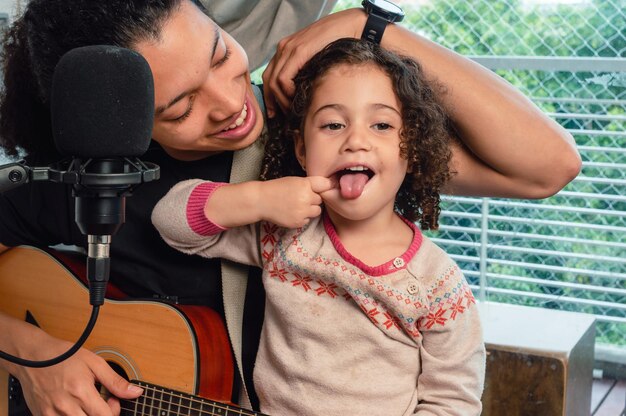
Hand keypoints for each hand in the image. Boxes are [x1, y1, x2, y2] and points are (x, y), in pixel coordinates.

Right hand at [12, 335, 142, 415]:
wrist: (32, 357)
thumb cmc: (63, 356)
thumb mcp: (94, 363)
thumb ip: (115, 381)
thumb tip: (136, 392)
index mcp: (81, 391)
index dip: (114, 411)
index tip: (113, 400)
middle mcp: (65, 406)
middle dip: (102, 415)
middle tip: (101, 402)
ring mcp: (51, 414)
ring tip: (87, 404)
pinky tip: (74, 407)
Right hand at [259, 176, 335, 227]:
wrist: (261, 201)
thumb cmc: (278, 188)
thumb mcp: (295, 180)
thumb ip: (310, 184)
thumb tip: (330, 185)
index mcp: (305, 185)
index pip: (325, 185)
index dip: (323, 187)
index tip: (322, 188)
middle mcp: (306, 198)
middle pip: (320, 200)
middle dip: (313, 199)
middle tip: (301, 197)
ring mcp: (303, 212)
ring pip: (317, 211)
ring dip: (310, 209)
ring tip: (298, 205)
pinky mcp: (299, 222)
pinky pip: (308, 220)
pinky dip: (303, 217)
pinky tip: (292, 212)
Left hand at [262, 8, 364, 116]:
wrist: (350, 25)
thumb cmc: (337, 42)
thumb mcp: (315, 58)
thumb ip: (305, 70)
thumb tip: (301, 93)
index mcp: (286, 49)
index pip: (269, 75)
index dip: (269, 96)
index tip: (275, 111)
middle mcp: (284, 48)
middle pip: (268, 80)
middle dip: (273, 101)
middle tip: (282, 115)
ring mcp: (289, 48)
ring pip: (273, 81)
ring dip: (281, 99)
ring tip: (292, 109)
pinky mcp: (298, 51)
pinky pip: (283, 77)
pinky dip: (287, 91)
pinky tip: (297, 96)